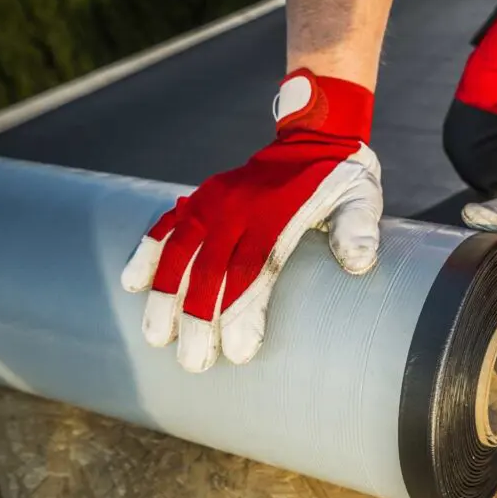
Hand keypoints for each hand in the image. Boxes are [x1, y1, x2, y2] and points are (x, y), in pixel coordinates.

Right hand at [121, 68, 382, 371]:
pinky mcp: (204, 196)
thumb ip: (359, 228)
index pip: (252, 268)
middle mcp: (240, 207)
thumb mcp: (363, 198)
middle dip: (197, 318)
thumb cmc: (342, 178)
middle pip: (211, 268)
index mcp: (278, 212)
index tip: (237, 352)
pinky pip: (168, 223)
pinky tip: (132, 283)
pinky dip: (149, 251)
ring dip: (165, 294)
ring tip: (155, 337)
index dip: (241, 311)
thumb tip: (359, 263)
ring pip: (180, 250)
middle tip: (194, 363)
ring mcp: (217, 200)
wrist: (316, 134)